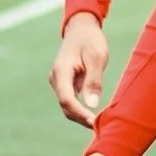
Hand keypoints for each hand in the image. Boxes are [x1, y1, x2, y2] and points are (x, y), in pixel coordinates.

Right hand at [50, 12, 110, 128]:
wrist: (82, 28)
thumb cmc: (91, 40)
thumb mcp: (96, 57)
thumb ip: (94, 80)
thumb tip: (92, 104)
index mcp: (61, 71)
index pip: (67, 99)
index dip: (80, 113)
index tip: (94, 122)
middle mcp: (56, 78)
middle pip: (65, 106)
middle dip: (80, 118)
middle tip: (99, 127)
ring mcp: (59, 81)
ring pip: (67, 105)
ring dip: (80, 116)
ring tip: (98, 124)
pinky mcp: (65, 83)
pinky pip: (71, 100)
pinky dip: (80, 109)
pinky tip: (94, 115)